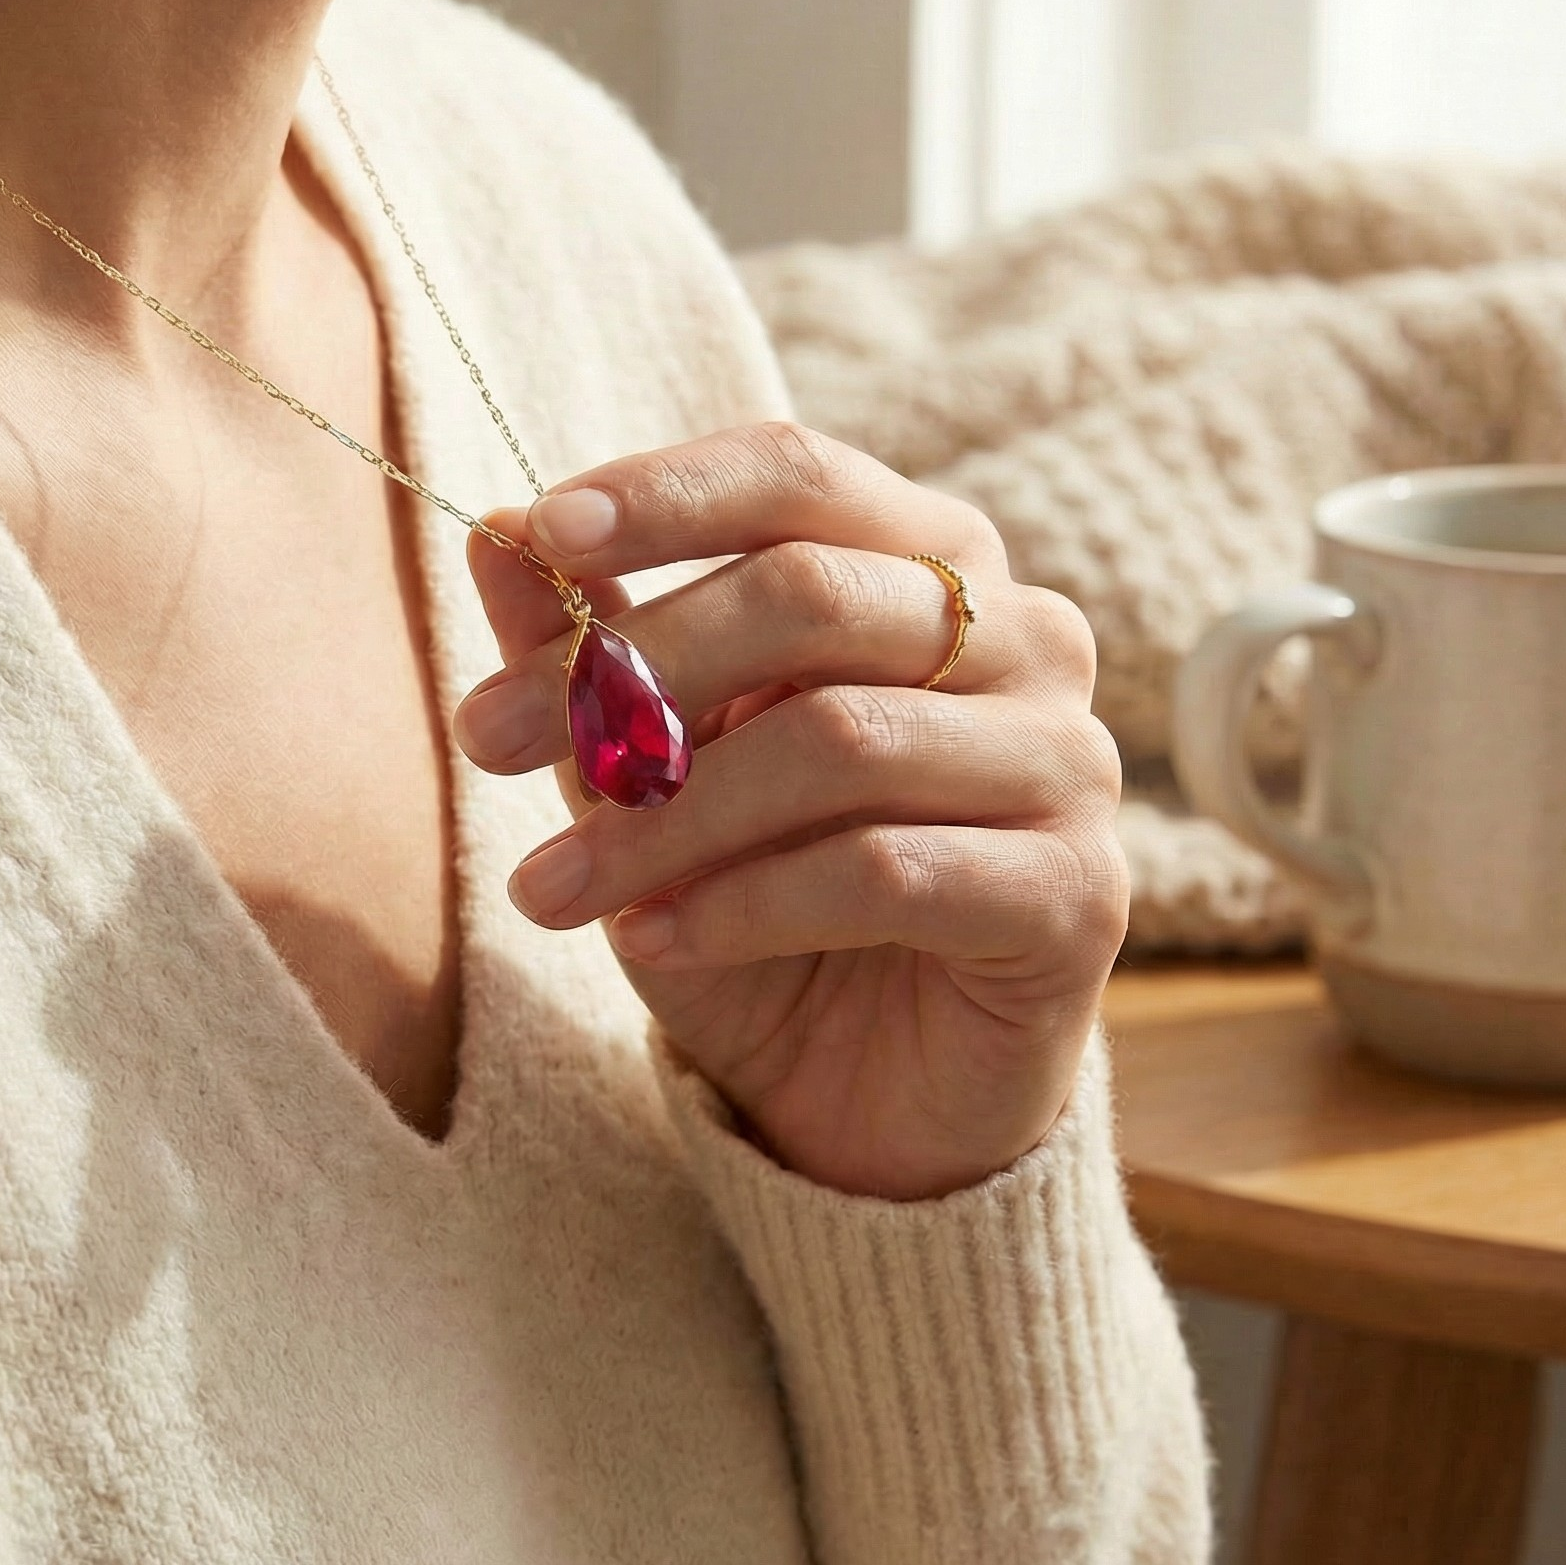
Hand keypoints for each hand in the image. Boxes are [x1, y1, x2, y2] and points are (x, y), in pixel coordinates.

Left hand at [453, 421, 1127, 1202]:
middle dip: (631, 667)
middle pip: (812, 594)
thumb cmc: (760, 892)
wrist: (874, 1089)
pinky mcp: (1079, 892)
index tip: (540, 531)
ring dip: (665, 817)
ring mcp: (1066, 759)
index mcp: (927, 560)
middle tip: (486, 737)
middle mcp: (1022, 635)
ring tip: (547, 886)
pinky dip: (745, 905)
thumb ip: (592, 646)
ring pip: (841, 740)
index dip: (667, 493)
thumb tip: (496, 533)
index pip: (799, 476)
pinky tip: (651, 941)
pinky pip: (888, 870)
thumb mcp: (653, 766)